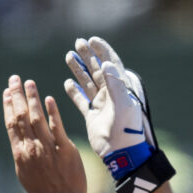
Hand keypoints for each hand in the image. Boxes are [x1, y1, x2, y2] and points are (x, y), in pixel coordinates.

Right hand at [4, 75, 85, 192]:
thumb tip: (19, 138)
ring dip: (32, 98)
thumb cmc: (43, 192)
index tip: (7, 91)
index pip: (11, 124)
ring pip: (37, 118)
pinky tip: (49, 99)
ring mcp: (47, 148)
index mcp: (19, 153)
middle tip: (15, 78)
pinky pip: (57, 127)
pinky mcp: (65, 149)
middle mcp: (31, 148)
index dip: (8, 105)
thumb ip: (22, 153)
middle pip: (20, 116)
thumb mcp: (25, 172)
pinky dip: (52, 112)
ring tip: (30, 83)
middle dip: (17, 95)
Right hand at [63, 36, 155, 178]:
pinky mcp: (92, 115)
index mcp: (121, 89)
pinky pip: (82, 100)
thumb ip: (115, 83)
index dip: (103, 51)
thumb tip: (105, 63)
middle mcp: (111, 94)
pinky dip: (74, 92)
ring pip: (87, 82)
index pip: (112, 64)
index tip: (93, 40)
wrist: (120, 152)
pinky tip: (67, 83)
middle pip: (97, 70)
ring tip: (68, 56)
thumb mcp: (123, 104)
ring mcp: (101, 104)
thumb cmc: (125, 128)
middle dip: (88, 55)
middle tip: (78, 42)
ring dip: (78, 69)